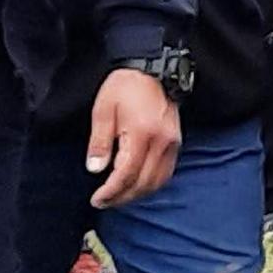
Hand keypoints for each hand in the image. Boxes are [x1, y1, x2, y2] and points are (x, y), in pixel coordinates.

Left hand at [84, 68, 183, 209]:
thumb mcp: (103, 111)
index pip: (126, 174)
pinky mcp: (176, 143)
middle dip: (122, 197)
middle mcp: (161, 142)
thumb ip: (99, 142)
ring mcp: (172, 144)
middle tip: (104, 202)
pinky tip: (138, 185)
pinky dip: (151, 184)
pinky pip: (166, 173)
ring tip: (119, 197)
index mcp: (141, 134)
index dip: (111, 191)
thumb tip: (95, 169)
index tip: (97, 199)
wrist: (152, 70)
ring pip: (157, 182)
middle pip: (143, 183)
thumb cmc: (125, 87)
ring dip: (138, 194)